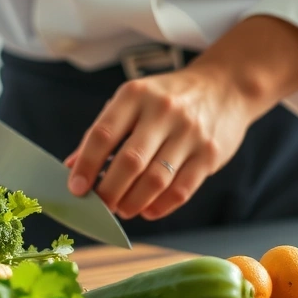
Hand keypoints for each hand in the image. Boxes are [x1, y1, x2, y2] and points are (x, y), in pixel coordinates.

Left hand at [64, 15, 297, 220]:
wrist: (226, 86)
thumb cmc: (169, 97)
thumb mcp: (134, 99)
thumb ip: (105, 131)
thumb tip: (72, 166)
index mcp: (136, 94)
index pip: (102, 135)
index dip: (86, 165)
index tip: (75, 188)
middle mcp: (163, 111)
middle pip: (129, 162)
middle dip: (109, 191)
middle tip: (101, 205)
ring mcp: (189, 133)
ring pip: (155, 181)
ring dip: (133, 203)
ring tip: (123, 209)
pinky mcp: (210, 154)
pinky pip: (181, 190)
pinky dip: (160, 207)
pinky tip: (148, 210)